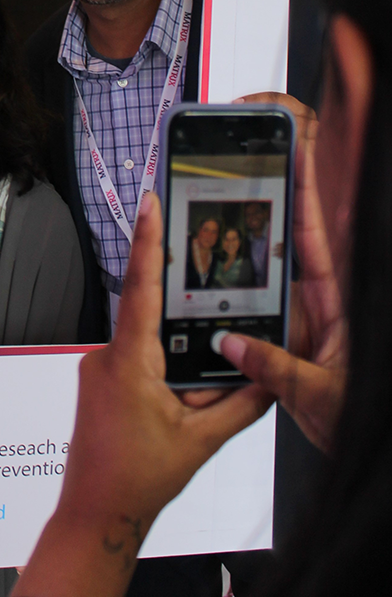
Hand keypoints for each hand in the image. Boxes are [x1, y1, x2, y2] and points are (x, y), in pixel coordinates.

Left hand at [12, 194, 272, 596]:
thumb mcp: (202, 441)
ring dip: (174, 367)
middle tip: (198, 358)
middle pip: (153, 320)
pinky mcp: (96, 382)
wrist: (94, 513)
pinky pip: (134, 364)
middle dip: (184, 331)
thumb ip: (241, 403)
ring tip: (184, 412)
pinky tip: (175, 412)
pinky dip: (161, 378)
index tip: (149, 202)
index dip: (147, 241)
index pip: (142, 288)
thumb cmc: (136, 480)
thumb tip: (267, 373)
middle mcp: (106, 358)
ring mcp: (96, 370)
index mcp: (129, 363)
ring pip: (147, 347)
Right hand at [225, 93, 346, 451]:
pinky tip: (220, 268)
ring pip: (278, 263)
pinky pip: (267, 297)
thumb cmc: (365, 419)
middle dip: (274, 193)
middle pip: (297, 233)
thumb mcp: (320, 397)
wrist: (379, 451)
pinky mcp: (299, 335)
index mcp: (339, 302)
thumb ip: (273, 368)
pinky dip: (246, 280)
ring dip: (253, 235)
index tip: (290, 146)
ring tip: (221, 201)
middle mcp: (327, 301)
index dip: (306, 186)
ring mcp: (312, 315)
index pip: (319, 230)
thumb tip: (231, 342)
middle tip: (245, 156)